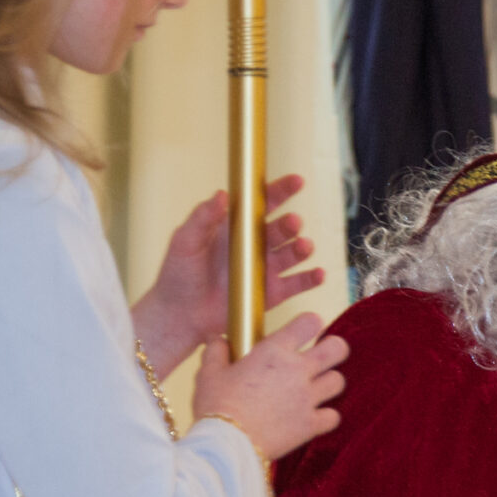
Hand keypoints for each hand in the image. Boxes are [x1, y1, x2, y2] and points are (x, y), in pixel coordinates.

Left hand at [131, 175, 326, 376]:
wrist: (180, 315)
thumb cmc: (178, 275)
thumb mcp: (185, 240)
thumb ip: (202, 217)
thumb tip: (223, 194)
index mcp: (236, 228)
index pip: (263, 204)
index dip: (280, 191)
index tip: (296, 181)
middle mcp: (256, 246)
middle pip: (282, 229)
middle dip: (291, 224)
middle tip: (292, 223)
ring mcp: (266, 269)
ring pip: (293, 254)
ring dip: (302, 248)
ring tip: (304, 246)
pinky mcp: (273, 293)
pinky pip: (298, 283)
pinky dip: (311, 278)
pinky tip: (318, 273)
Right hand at [188, 312, 348, 460]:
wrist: (226, 444)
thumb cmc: (215, 406)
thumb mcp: (208, 372)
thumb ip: (216, 351)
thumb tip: (218, 339)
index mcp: (273, 352)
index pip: (308, 323)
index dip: (311, 323)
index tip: (306, 329)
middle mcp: (297, 370)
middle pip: (338, 349)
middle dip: (335, 349)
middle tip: (324, 356)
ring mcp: (307, 398)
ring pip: (338, 381)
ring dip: (329, 383)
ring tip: (315, 388)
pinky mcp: (311, 425)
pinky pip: (334, 416)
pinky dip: (327, 417)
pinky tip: (313, 417)